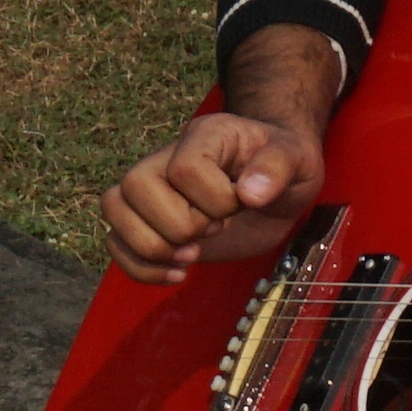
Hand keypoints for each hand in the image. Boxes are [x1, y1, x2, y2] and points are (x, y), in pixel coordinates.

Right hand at [104, 104, 326, 281]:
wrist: (279, 187)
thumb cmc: (287, 165)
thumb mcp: (297, 159)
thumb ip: (278, 167)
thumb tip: (250, 193)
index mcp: (204, 136)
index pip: (184, 169)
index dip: (213, 198)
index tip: (241, 205)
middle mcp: (167, 158)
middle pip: (135, 186)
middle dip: (181, 224)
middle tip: (218, 229)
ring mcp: (154, 191)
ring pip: (114, 209)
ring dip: (153, 247)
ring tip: (193, 255)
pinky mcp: (151, 223)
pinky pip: (115, 242)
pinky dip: (140, 268)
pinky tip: (178, 274)